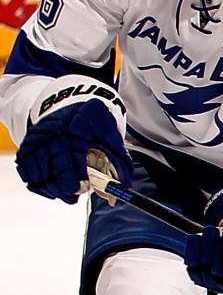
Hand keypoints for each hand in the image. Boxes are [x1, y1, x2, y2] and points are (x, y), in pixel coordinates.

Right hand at [16, 76, 132, 202]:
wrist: (72, 103)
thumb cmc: (94, 122)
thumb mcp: (112, 135)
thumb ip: (120, 160)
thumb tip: (123, 185)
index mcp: (78, 123)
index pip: (73, 151)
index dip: (77, 172)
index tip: (84, 186)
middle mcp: (53, 129)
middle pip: (53, 162)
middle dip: (65, 183)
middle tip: (78, 191)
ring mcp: (37, 138)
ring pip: (37, 169)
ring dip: (53, 187)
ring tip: (69, 191)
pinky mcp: (28, 146)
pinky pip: (27, 171)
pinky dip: (39, 184)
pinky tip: (54, 188)